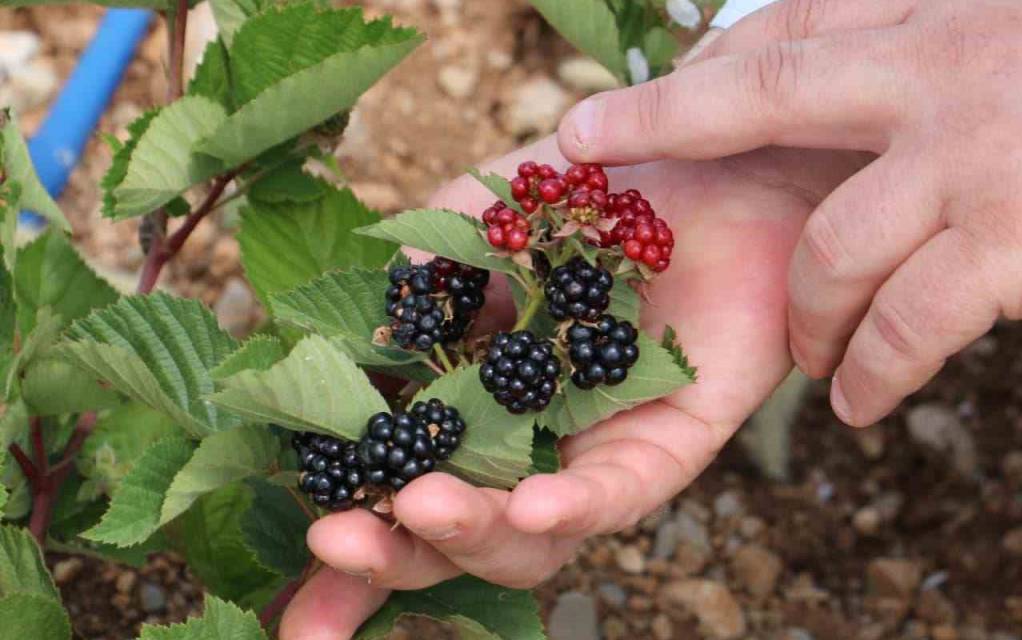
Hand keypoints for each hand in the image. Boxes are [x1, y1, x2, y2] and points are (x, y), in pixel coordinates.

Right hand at [278, 137, 866, 638]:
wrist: (708, 159)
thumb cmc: (591, 197)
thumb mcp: (476, 222)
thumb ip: (414, 277)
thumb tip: (329, 342)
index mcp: (471, 410)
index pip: (399, 496)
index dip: (351, 553)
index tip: (294, 598)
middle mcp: (530, 449)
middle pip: (456, 537)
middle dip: (391, 553)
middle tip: (334, 537)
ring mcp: (596, 455)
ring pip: (533, 537)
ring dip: (472, 530)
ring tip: (423, 504)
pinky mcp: (671, 446)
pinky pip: (623, 493)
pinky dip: (576, 502)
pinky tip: (536, 502)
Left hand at [557, 0, 1021, 425]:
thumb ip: (954, 57)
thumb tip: (884, 94)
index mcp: (951, 12)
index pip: (800, 24)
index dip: (715, 60)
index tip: (657, 87)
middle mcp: (946, 69)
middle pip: (767, 90)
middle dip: (665, 119)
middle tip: (591, 151)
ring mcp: (974, 152)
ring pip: (833, 245)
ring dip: (812, 318)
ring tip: (820, 361)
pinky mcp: (1015, 239)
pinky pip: (907, 322)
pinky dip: (876, 373)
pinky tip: (868, 402)